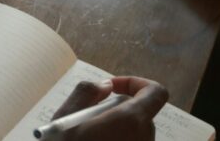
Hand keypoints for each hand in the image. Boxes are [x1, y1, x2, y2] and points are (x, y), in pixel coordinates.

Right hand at [53, 77, 169, 140]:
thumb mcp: (64, 118)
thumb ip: (87, 92)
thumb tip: (105, 87)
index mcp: (132, 120)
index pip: (155, 92)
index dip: (135, 83)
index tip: (110, 90)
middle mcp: (144, 138)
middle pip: (142, 114)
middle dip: (119, 110)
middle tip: (90, 118)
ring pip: (136, 134)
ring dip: (117, 130)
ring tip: (90, 138)